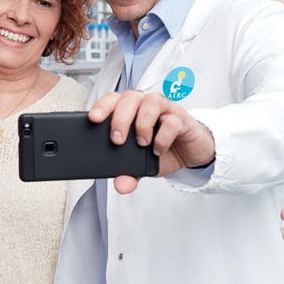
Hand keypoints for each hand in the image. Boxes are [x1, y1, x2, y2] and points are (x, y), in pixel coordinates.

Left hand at [89, 91, 214, 193]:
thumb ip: (129, 173)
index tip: (93, 120)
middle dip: (120, 118)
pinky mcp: (182, 119)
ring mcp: (165, 109)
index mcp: (130, 111)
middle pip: (129, 98)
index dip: (102, 106)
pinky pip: (172, 121)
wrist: (190, 151)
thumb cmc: (163, 148)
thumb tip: (121, 185)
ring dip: (142, 123)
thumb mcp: (142, 165)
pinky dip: (163, 136)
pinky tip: (158, 149)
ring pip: (150, 101)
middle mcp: (145, 105)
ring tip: (141, 143)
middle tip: (117, 139)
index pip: (112, 100)